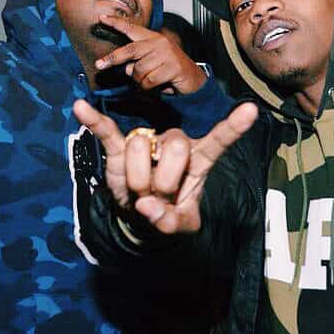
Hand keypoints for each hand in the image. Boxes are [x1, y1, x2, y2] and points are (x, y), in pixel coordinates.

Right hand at [72, 99, 257, 233]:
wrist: (139, 218)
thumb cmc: (168, 214)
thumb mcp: (180, 226)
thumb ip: (172, 222)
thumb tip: (149, 207)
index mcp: (199, 159)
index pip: (219, 140)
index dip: (234, 127)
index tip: (251, 110)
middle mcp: (175, 143)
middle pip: (176, 149)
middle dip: (164, 182)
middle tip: (160, 197)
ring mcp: (146, 142)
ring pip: (142, 149)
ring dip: (138, 181)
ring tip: (141, 190)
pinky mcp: (119, 148)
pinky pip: (107, 131)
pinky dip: (95, 121)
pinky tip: (81, 108)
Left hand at [93, 14, 205, 93]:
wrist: (193, 80)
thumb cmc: (168, 71)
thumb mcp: (150, 63)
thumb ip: (136, 62)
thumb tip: (125, 68)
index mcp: (152, 38)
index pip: (132, 28)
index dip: (116, 23)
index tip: (101, 18)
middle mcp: (159, 43)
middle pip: (130, 50)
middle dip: (113, 58)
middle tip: (99, 65)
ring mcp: (167, 54)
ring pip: (139, 70)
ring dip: (139, 81)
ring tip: (148, 82)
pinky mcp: (172, 67)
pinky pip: (149, 81)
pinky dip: (148, 87)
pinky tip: (157, 86)